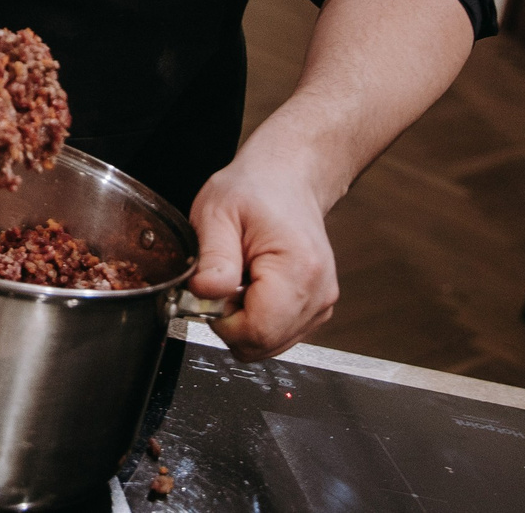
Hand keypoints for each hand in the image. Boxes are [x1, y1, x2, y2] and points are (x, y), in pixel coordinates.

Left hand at [186, 145, 339, 360]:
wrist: (287, 179)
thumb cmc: (255, 189)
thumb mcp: (217, 213)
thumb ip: (212, 259)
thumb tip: (204, 295)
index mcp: (298, 270)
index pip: (257, 331)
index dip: (221, 322)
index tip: (211, 292)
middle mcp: (318, 293)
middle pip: (264, 344)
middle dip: (232, 323)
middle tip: (223, 281)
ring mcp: (321, 303)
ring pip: (270, 344)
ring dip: (245, 321)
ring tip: (240, 278)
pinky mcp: (316, 309)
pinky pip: (278, 335)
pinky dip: (258, 319)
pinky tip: (253, 286)